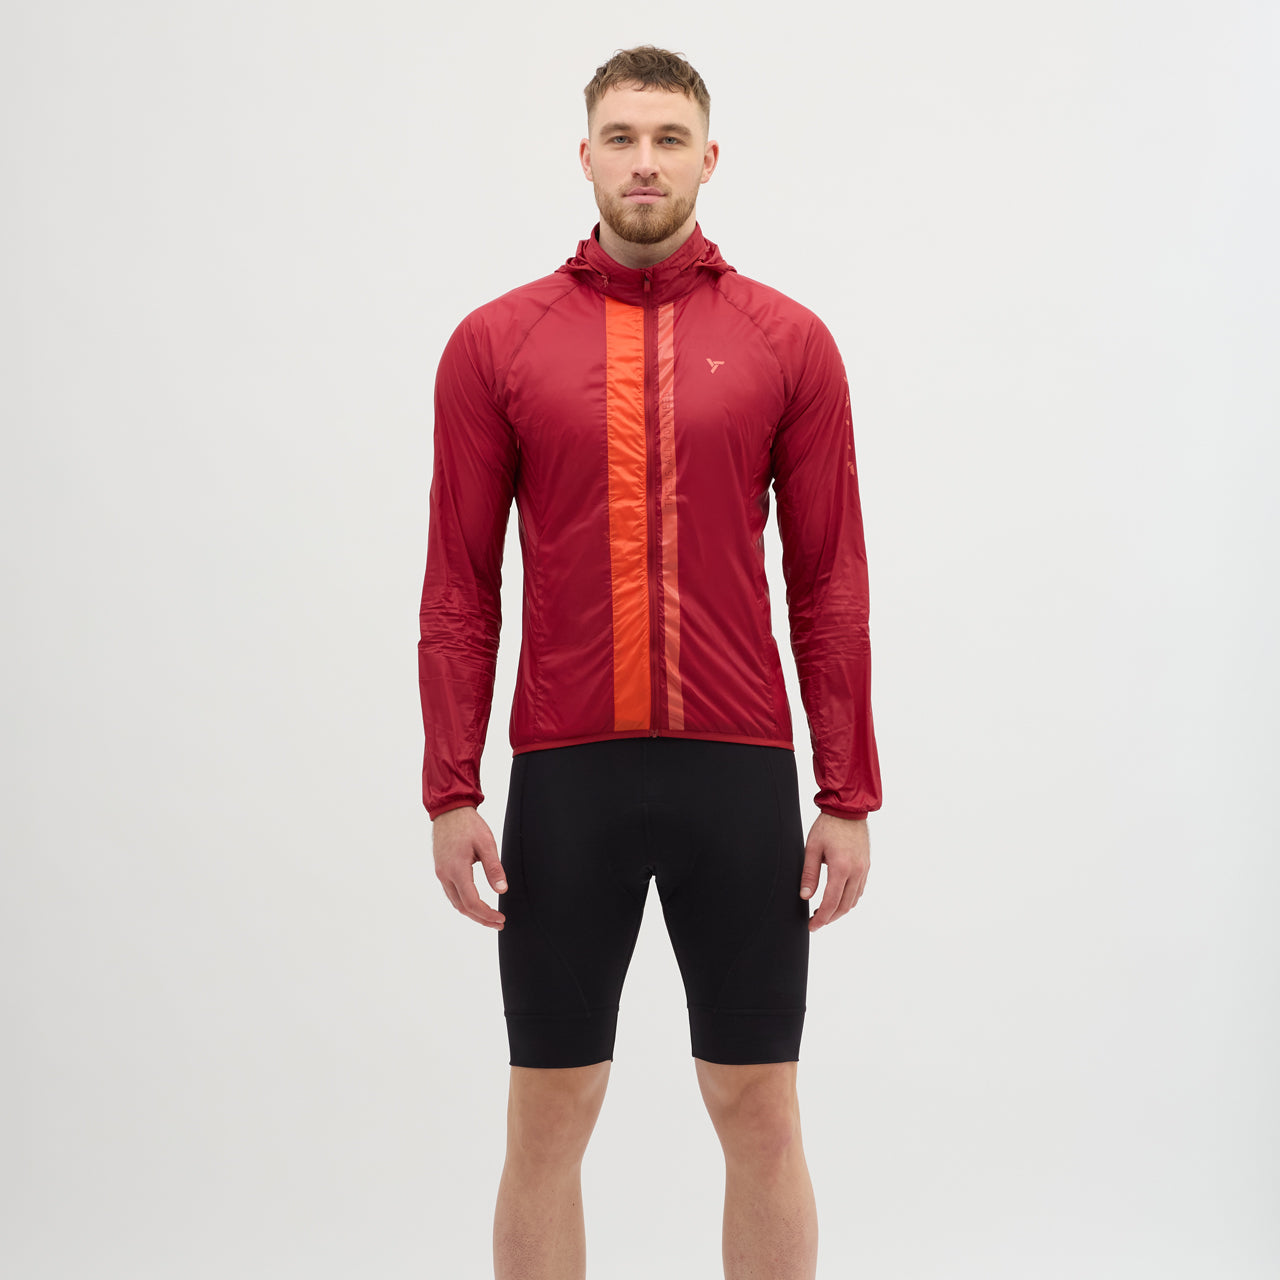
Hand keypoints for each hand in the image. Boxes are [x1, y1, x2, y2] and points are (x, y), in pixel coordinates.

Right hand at [431, 806, 506, 929]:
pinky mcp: (441, 869)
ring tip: (489, 917)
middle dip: (481, 918)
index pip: (471, 902)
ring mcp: (441, 873)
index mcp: (456, 869)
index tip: (500, 918)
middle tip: (498, 922)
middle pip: (462, 907)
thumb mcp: (486, 843)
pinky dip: (464, 903)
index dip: (487, 914)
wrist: (450, 811)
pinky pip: (451, 893)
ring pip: (455, 902)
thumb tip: (502, 890)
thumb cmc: (468, 824)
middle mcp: (445, 874)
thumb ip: (494, 868)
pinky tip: (475, 903)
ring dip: (472, 912)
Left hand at [799, 813, 869, 931]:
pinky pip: (859, 890)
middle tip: (816, 922)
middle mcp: (856, 871)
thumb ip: (809, 874)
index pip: (831, 902)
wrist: (848, 810)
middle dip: (830, 918)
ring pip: (853, 900)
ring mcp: (864, 869)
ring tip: (824, 911)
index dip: (821, 918)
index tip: (812, 926)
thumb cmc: (828, 826)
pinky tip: (837, 898)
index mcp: (841, 868)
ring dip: (839, 910)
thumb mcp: (812, 848)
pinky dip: (849, 899)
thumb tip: (805, 896)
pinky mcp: (866, 866)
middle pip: (844, 906)